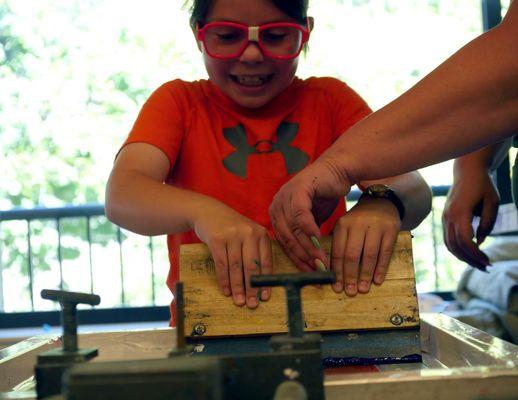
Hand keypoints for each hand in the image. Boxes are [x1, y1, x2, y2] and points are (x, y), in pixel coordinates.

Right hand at [192, 202, 271, 307]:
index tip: (264, 297)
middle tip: (251, 304)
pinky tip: (226, 290)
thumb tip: (259, 285)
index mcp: (261, 233)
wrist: (208, 212)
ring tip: (239, 301)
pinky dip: (224, 280)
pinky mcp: (217, 238)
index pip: (266, 261)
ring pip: (236, 267)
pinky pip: (221, 264)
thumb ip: (255, 253)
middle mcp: (249, 232)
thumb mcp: (247, 235)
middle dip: (252, 288)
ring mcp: (232, 234)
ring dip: (237, 287)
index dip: (266, 281)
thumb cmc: (232, 229)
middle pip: (252, 266)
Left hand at [269, 157, 351, 271]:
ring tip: (321, 260)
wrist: (337, 171)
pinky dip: (309, 229)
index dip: (295, 258)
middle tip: (316, 270)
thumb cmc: (324, 195)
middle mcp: (277, 204)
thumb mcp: (312, 220)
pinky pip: (301, 214)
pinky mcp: (298, 189)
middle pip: (287, 237)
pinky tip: (318, 240)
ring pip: (294, 228)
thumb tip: (309, 261)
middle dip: (302, 256)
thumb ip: (305, 236)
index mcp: (277, 213)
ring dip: (308, 247)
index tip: (307, 272)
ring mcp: (285, 195)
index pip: (283, 241)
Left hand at [330, 197, 400, 294]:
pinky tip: (377, 280)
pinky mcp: (391, 229)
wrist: (380, 202)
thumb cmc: (358, 221)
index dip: (337, 271)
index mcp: (342, 224)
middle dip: (350, 275)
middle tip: (350, 291)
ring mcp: (375, 226)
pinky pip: (385, 252)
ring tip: (363, 289)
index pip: (338, 251)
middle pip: (352, 254)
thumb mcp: (345, 228)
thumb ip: (340, 246)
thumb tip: (333, 274)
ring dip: (365, 274)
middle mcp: (357, 224)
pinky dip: (381, 268)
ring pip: (369, 254)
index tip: (336, 287)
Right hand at [442, 169, 497, 269]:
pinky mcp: (445, 218)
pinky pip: (448, 238)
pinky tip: (469, 253)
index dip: (476, 254)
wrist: (467, 171)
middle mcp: (448, 216)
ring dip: (463, 257)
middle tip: (486, 268)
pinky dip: (457, 249)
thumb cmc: (483, 185)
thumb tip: (480, 242)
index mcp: (460, 212)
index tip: (488, 262)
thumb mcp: (492, 203)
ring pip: (449, 244)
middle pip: (455, 246)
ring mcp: (444, 218)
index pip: (465, 241)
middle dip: (470, 260)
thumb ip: (488, 224)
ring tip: (478, 263)